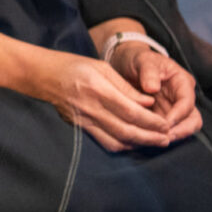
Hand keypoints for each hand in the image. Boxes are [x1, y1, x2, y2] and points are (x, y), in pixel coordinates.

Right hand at [32, 52, 175, 151]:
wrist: (44, 76)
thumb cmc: (75, 66)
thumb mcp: (103, 68)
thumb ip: (126, 87)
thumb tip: (148, 103)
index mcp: (99, 89)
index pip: (131, 112)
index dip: (152, 121)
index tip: (166, 124)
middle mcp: (91, 109)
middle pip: (126, 130)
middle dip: (150, 137)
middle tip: (167, 139)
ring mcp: (84, 121)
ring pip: (116, 141)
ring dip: (138, 145)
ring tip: (155, 143)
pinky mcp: (80, 128)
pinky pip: (105, 142)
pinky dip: (122, 145)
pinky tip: (134, 143)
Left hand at [116, 45, 202, 143]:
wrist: (127, 64)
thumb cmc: (137, 59)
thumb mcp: (142, 60)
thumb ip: (148, 72)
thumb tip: (153, 88)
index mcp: (182, 82)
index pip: (187, 102)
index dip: (178, 115)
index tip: (165, 124)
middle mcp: (182, 97)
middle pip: (193, 119)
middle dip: (181, 130)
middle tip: (163, 137)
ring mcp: (173, 108)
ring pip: (183, 128)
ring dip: (171, 135)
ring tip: (155, 140)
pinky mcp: (163, 116)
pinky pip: (167, 130)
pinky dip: (159, 135)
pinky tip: (147, 138)